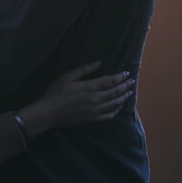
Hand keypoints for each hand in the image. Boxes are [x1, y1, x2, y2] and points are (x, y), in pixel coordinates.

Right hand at [17, 63, 134, 136]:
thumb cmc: (56, 93)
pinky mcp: (93, 119)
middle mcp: (96, 99)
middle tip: (132, 81)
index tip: (126, 73)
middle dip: (125, 86)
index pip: (110, 81)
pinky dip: (116, 110)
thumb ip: (84, 69)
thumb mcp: (67, 77)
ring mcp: (96, 111)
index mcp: (90, 87)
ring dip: (123, 97)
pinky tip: (119, 107)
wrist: (49, 113)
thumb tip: (99, 62)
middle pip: (115, 92)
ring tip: (129, 92)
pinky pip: (109, 115)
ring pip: (115, 103)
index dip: (120, 77)